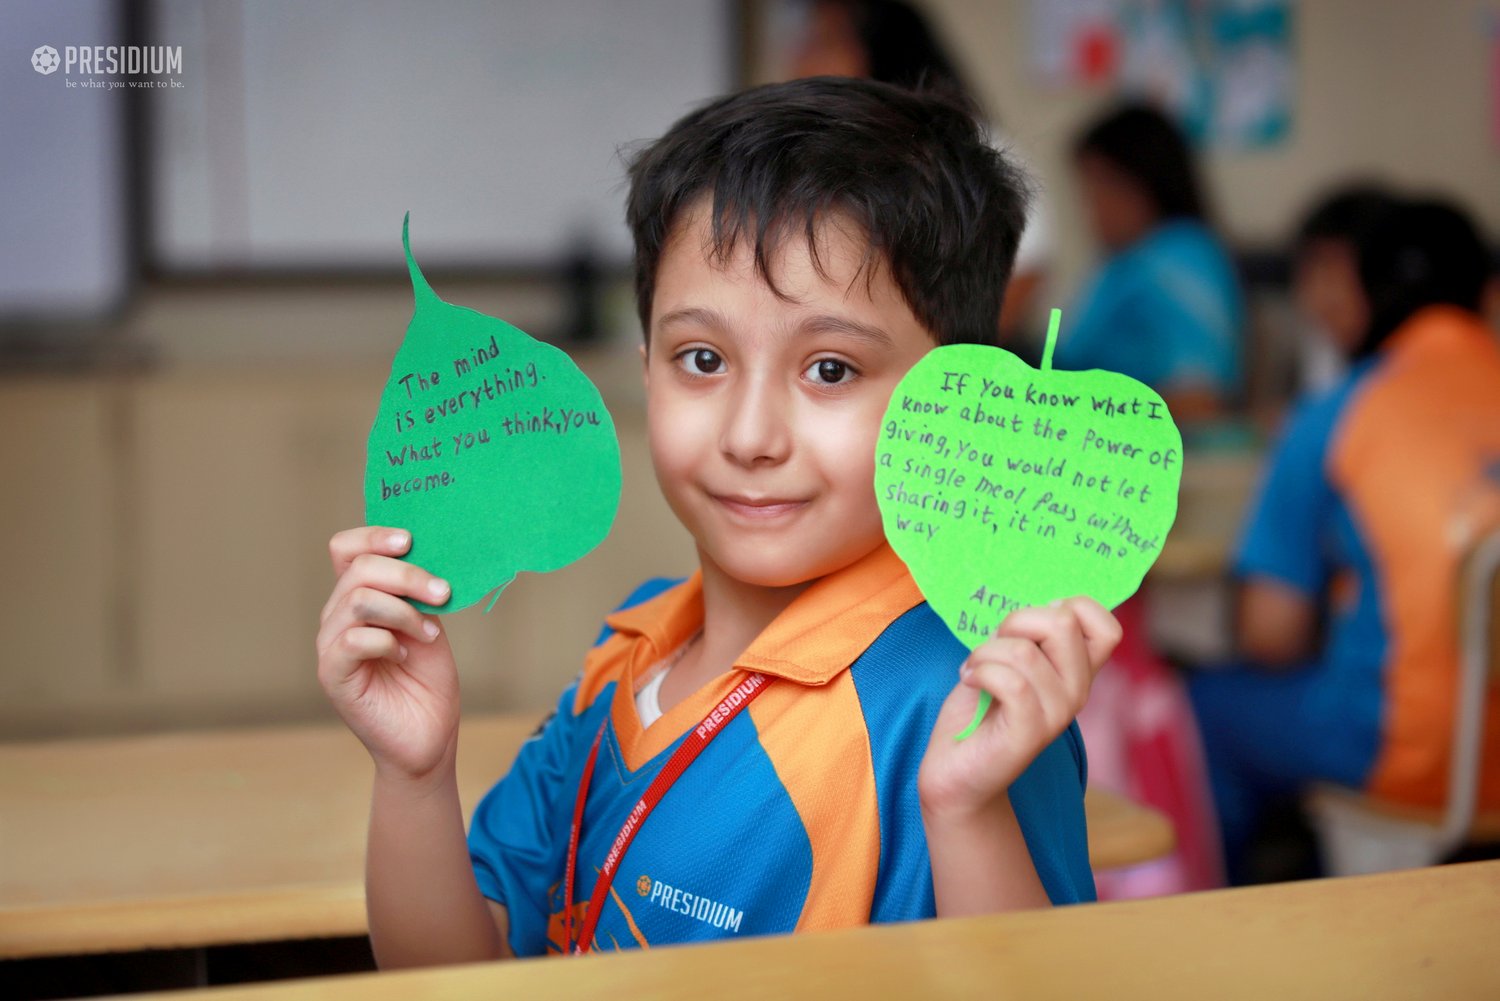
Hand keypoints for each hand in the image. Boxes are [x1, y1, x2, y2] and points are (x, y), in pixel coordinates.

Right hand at [316, 526, 459, 781]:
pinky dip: (387, 641)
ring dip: (403, 610)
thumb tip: (430, 552)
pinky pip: (352, 640)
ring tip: (429, 632)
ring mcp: (331, 646)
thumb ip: (419, 593)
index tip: (410, 540)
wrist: (429, 738)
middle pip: (358, 569)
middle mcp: (337, 617)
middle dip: (407, 574)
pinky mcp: (333, 675)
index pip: (346, 550)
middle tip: (442, 592)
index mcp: (358, 598)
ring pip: (357, 600)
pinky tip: (405, 656)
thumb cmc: (427, 682)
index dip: (373, 536)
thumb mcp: (430, 624)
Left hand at [917, 598, 1119, 820]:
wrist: (956, 768)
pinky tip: (969, 679)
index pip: (1108, 628)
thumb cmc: (980, 706)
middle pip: (1064, 623)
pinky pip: (1012, 682)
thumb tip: (1040, 602)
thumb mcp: (1007, 657)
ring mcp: (1057, 715)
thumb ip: (1029, 634)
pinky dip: (980, 671)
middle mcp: (1077, 692)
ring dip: (987, 651)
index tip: (1030, 624)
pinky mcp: (1031, 733)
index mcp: (1076, 671)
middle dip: (1018, 620)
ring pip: (1027, 652)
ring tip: (974, 667)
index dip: (1071, 607)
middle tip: (994, 644)